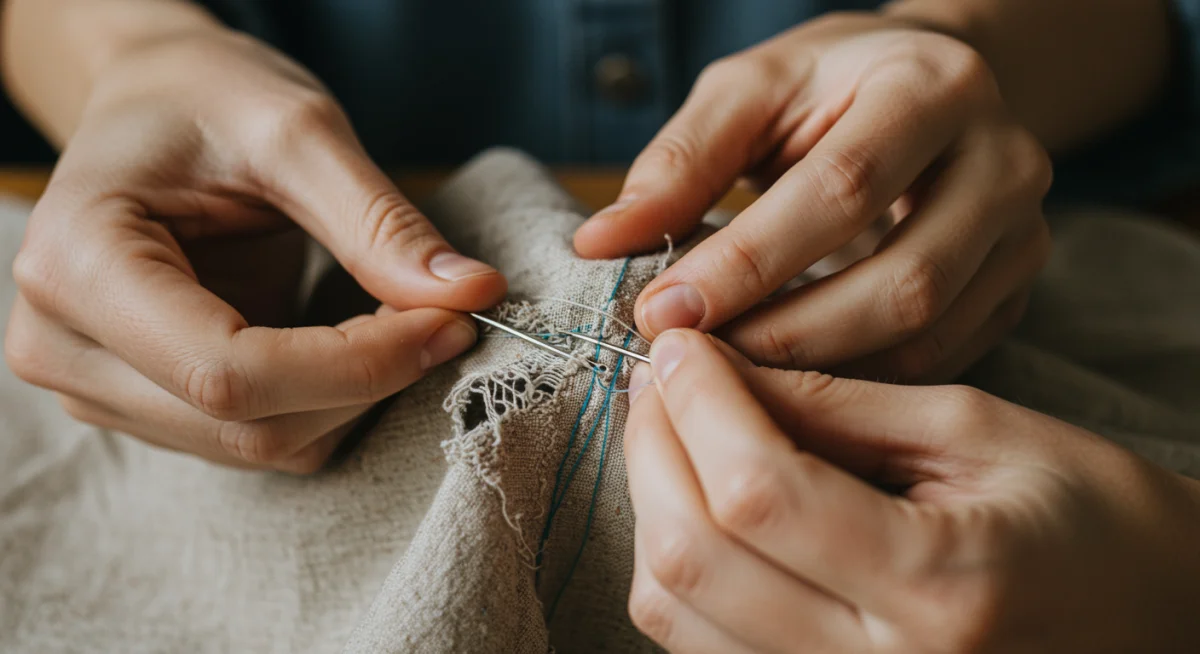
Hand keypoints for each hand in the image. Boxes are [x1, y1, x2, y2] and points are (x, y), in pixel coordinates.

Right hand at [4, 30, 506, 472]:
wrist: (155, 102)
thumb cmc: (207, 97)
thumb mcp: (297, 131)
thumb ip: (378, 223)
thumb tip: (470, 294)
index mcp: (79, 263)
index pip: (228, 371)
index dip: (357, 364)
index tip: (449, 321)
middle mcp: (65, 344)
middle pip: (243, 424)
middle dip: (366, 382)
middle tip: (442, 314)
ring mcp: (101, 384)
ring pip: (258, 445)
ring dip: (354, 398)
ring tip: (399, 316)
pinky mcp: (149, 402)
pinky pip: (261, 440)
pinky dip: (331, 404)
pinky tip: (357, 342)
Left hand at [575, 13, 1052, 381]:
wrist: (928, 88)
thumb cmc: (827, 85)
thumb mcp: (749, 90)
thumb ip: (680, 161)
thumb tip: (601, 243)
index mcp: (934, 87)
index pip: (841, 189)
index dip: (748, 262)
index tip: (663, 313)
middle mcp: (1002, 162)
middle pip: (902, 280)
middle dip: (784, 334)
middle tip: (695, 364)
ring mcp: (1023, 234)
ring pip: (926, 333)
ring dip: (817, 371)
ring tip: (730, 380)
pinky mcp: (1015, 289)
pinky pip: (938, 359)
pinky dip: (856, 383)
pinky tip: (789, 385)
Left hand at [623, 329, 1199, 652]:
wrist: (1148, 626)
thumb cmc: (1089, 518)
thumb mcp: (979, 432)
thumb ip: (838, 407)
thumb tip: (718, 369)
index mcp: (940, 586)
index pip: (757, 491)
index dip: (697, 403)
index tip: (681, 342)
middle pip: (693, 555)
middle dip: (652, 444)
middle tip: (663, 375)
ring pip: (672, 608)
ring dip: (650, 501)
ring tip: (674, 427)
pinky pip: (695, 641)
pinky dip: (674, 558)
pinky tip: (696, 496)